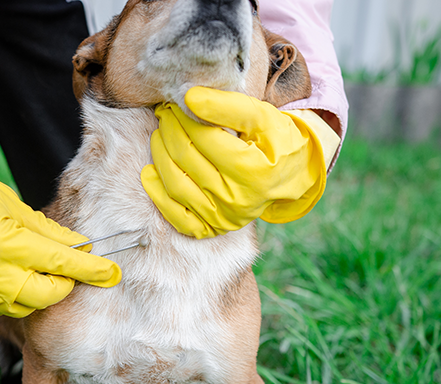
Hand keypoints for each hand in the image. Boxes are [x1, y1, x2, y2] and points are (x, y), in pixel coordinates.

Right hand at [0, 137, 120, 317]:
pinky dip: (13, 297)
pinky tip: (11, 278)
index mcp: (10, 245)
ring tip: (38, 273)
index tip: (112, 274)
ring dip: (40, 293)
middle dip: (65, 285)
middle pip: (48, 295)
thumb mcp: (12, 206)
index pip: (63, 264)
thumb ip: (47, 231)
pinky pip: (0, 308)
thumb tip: (77, 246)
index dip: (92, 270)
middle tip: (69, 271)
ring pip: (25, 307)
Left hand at [141, 87, 335, 238]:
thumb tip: (188, 98)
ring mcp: (224, 218)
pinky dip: (157, 194)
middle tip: (165, 113)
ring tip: (159, 134)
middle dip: (169, 130)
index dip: (183, 116)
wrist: (291, 175)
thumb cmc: (276, 141)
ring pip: (176, 184)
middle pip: (186, 158)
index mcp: (253, 170)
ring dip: (159, 155)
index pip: (203, 138)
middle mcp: (237, 199)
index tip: (174, 102)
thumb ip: (226, 106)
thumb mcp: (261, 116)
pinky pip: (176, 217)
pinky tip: (149, 171)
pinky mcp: (213, 228)